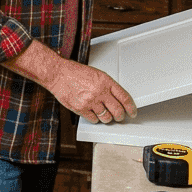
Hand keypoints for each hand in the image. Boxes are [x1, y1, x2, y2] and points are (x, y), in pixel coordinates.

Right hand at [5, 40, 135, 122]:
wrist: (58, 74)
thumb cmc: (75, 73)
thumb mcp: (97, 74)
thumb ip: (108, 86)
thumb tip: (118, 98)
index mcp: (106, 81)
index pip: (125, 98)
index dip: (131, 108)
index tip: (132, 112)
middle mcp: (100, 92)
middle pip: (117, 111)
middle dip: (120, 116)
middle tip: (119, 117)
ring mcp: (90, 101)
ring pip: (106, 118)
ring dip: (107, 118)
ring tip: (104, 115)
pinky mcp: (80, 108)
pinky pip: (93, 119)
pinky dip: (95, 118)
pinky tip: (93, 113)